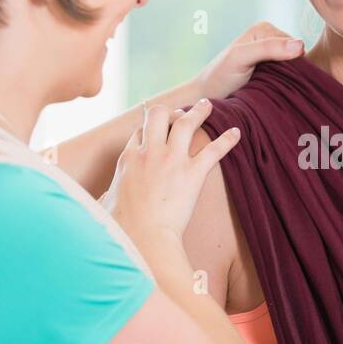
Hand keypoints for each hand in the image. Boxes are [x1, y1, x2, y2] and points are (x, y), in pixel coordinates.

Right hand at [106, 100, 239, 243]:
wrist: (143, 238)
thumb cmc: (122, 229)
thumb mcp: (105, 206)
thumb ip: (107, 197)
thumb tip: (105, 198)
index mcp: (128, 158)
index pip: (140, 131)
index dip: (150, 128)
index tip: (158, 130)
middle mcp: (150, 152)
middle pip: (159, 115)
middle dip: (171, 111)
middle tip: (182, 113)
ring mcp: (172, 160)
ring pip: (186, 123)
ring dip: (199, 111)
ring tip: (208, 105)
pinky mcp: (193, 174)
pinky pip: (214, 150)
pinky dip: (227, 140)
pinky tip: (237, 132)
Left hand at [192, 22, 303, 100]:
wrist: (208, 97)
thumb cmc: (220, 76)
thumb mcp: (241, 57)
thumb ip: (267, 48)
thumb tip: (301, 45)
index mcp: (265, 28)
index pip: (295, 44)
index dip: (291, 62)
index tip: (274, 77)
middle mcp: (271, 38)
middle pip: (297, 56)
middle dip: (291, 72)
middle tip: (274, 85)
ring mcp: (273, 56)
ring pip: (296, 69)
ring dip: (290, 81)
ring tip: (275, 89)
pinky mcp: (274, 72)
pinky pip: (292, 78)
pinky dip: (288, 86)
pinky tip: (278, 92)